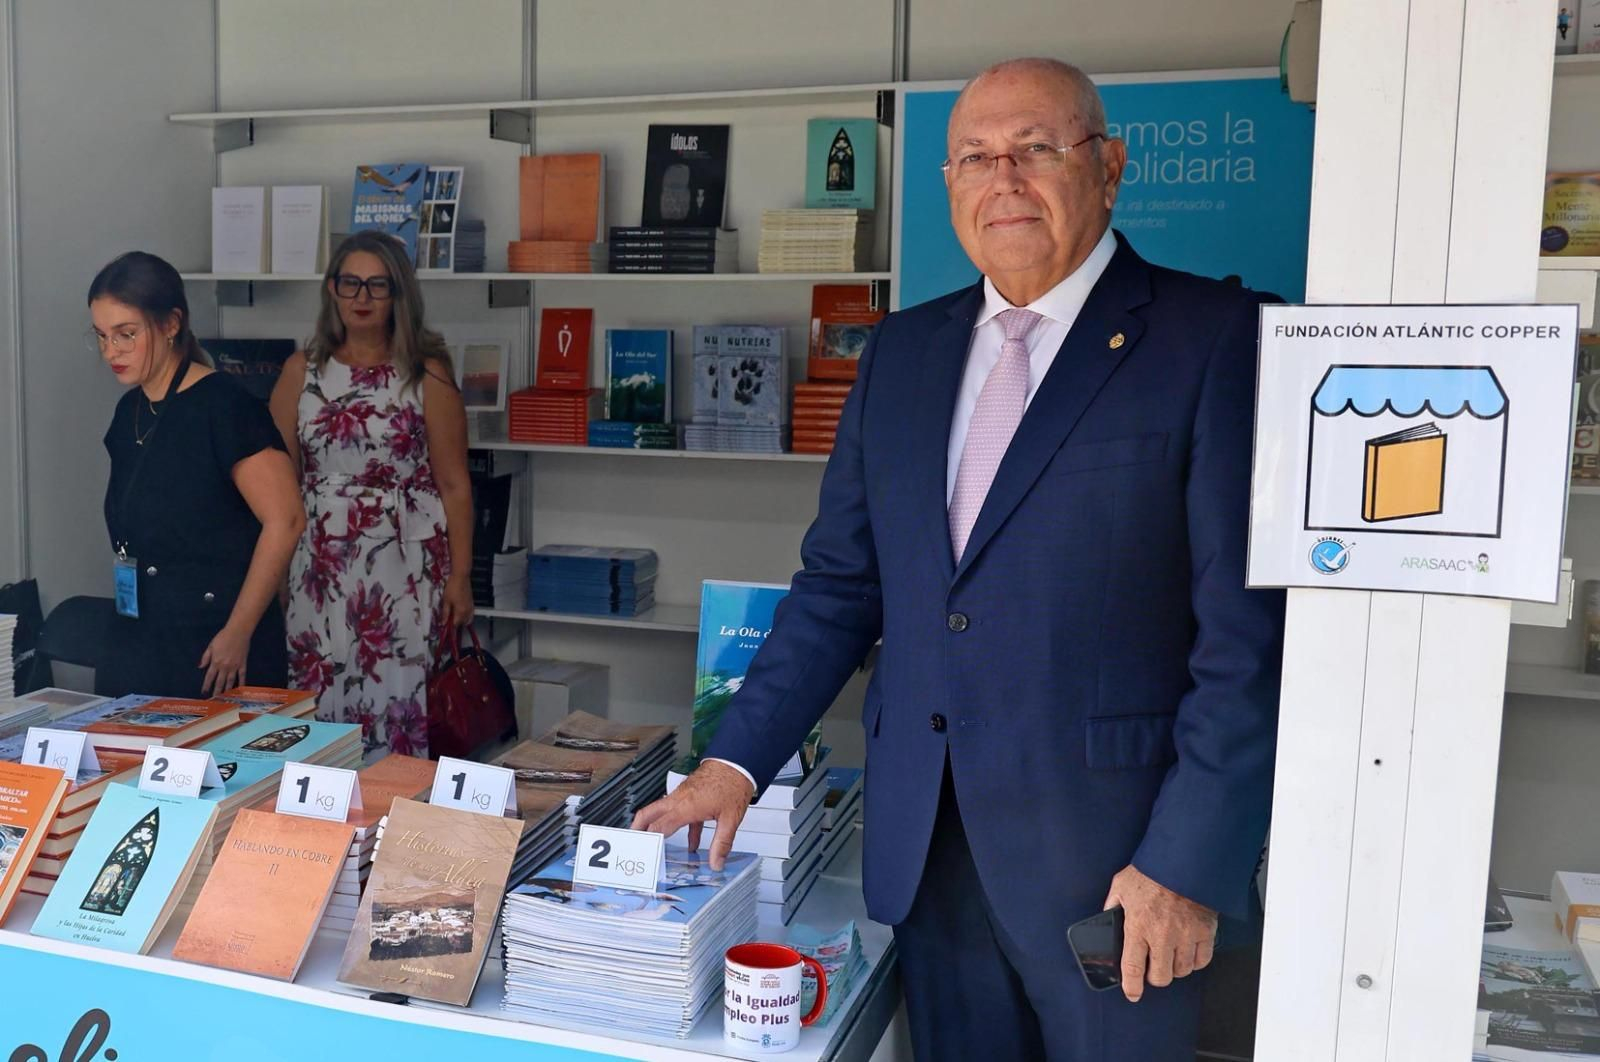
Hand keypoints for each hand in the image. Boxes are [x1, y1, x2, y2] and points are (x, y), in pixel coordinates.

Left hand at [199, 623, 251, 695]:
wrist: (238, 632)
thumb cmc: (223, 637)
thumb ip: (205, 657)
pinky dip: (241, 683)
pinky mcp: (243, 664)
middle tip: (214, 699)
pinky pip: (242, 675)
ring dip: (227, 690)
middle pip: (219, 681)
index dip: (206, 685)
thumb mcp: (211, 646)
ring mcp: (235, 666)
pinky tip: (240, 689)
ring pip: (230, 681)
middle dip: (216, 691)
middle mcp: (224, 666)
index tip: (204, 692)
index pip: (209, 677)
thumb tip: (200, 667)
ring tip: (225, 698)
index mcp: (215, 662)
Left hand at [442, 573, 474, 626]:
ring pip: (468, 619)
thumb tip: (443, 622)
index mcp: (461, 612)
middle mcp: (468, 611)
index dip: (449, 627)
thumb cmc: (452, 587)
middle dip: (455, 624)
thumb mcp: (446, 601)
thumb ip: (445, 613)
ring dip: (461, 621)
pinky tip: (460, 613)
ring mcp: (471, 607)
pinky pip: (471, 614)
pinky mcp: (472, 603)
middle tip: (448, 622)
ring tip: (454, 618)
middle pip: (462, 623)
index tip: (445, 627)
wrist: (461, 577)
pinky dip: (466, 616)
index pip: (455, 624)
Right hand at [631, 761, 755, 869]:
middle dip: (638, 829)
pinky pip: (678, 811)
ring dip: (655, 826)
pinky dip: (678, 826)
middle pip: (649, 813)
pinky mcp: (689, 793)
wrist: (736, 762)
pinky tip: (691, 841)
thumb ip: (722, 843)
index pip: (660, 827)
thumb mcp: (730, 819)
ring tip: (654, 842)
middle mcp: (679, 799)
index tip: (646, 853)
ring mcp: (682, 794)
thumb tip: (716, 863)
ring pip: (660, 811)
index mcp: (686, 806)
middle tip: (634, 843)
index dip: (651, 841)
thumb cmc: (733, 784)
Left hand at [1103, 865, 1217, 1002]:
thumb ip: (1112, 905)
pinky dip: (1195, 960)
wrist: (1183, 858)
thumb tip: (1106, 917)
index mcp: (1138, 925)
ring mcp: (1186, 935)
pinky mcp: (1205, 931)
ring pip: (1182, 971)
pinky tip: (1188, 951)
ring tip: (1169, 956)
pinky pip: (1202, 960)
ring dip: (1174, 967)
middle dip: (1155, 976)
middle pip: (1161, 977)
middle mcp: (1162, 935)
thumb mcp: (1121, 885)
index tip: (1132, 993)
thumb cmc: (1152, 869)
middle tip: (1153, 967)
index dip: (1131, 986)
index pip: (1132, 968)